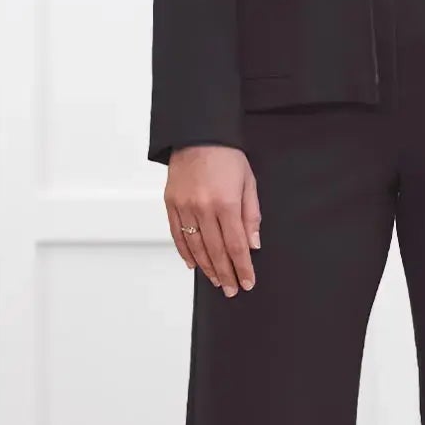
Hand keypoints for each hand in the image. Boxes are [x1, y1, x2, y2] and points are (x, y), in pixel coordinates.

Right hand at [165, 145, 259, 295]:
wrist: (198, 134)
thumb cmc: (227, 155)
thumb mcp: (248, 182)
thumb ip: (251, 215)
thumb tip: (253, 244)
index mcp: (226, 203)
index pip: (236, 245)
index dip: (242, 267)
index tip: (247, 282)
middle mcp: (203, 208)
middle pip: (216, 251)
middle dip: (226, 274)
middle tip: (232, 289)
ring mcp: (184, 207)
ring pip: (195, 247)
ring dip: (207, 268)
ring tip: (217, 281)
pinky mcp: (171, 204)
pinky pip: (178, 235)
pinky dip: (186, 253)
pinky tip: (194, 265)